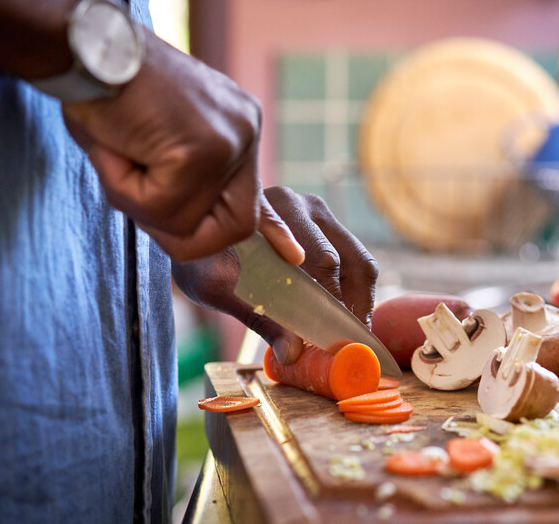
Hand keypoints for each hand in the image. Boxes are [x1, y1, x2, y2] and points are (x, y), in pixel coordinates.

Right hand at [63, 30, 301, 261]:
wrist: (83, 47)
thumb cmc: (106, 96)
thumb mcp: (151, 144)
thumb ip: (177, 183)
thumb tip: (186, 228)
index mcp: (238, 128)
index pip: (257, 200)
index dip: (265, 231)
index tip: (290, 256)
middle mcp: (245, 132)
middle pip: (236, 227)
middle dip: (180, 232)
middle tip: (138, 193)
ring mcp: (231, 141)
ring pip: (187, 225)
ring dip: (138, 202)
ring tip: (120, 151)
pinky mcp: (204, 149)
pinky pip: (161, 207)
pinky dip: (124, 187)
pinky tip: (117, 146)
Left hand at [172, 187, 378, 363]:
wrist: (198, 234)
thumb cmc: (203, 258)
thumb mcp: (220, 290)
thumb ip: (259, 318)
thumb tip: (292, 354)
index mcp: (276, 210)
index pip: (319, 260)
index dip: (330, 301)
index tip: (333, 336)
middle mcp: (305, 205)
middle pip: (346, 261)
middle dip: (348, 306)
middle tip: (348, 343)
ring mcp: (322, 214)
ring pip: (360, 262)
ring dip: (359, 302)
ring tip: (352, 336)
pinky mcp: (331, 229)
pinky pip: (357, 263)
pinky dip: (356, 294)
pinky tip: (346, 320)